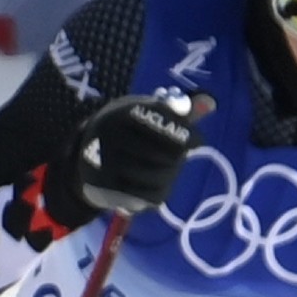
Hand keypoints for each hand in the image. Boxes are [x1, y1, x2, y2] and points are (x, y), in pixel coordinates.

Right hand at [45, 91, 202, 226]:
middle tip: (174, 157)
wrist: (86, 159)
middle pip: (169, 153)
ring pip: (162, 176)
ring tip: (161, 170)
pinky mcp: (106, 189)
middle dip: (177, 157)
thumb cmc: (128, 132)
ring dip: (169, 175)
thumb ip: (178, 110)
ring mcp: (105, 163)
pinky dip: (159, 191)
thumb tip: (210, 101)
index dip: (189, 134)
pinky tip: (152, 184)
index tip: (197, 140)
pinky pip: (151, 196)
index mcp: (121, 111)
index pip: (166, 123)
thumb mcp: (146, 114)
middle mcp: (110, 135)